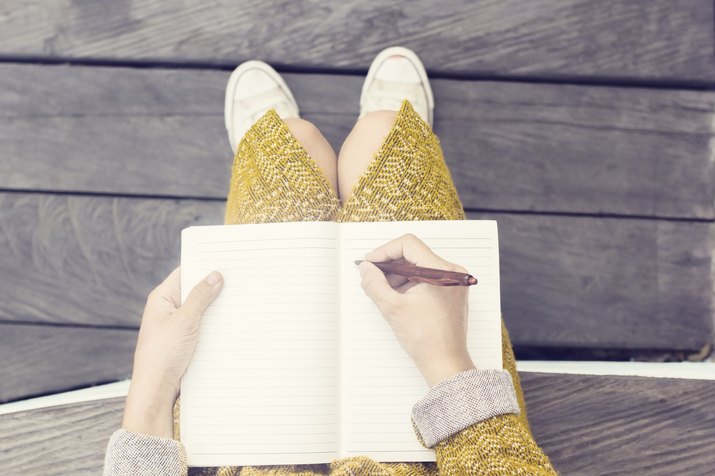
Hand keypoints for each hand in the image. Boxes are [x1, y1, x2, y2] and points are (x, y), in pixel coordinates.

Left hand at [122, 267, 222, 437]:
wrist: (157, 390)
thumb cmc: (162, 356)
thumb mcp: (185, 321)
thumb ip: (200, 296)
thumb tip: (215, 276)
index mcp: (162, 298)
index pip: (185, 272)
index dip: (203, 265)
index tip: (224, 261)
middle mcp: (168, 309)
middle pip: (195, 290)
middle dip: (214, 287)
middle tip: (236, 281)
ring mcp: (177, 325)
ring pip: (201, 309)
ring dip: (215, 308)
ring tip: (236, 301)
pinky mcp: (185, 340)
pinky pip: (203, 325)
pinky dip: (214, 324)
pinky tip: (229, 323)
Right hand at [358, 234, 474, 385]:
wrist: (445, 363)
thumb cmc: (426, 340)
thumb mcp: (392, 308)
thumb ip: (374, 284)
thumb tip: (366, 268)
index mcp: (442, 272)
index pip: (409, 245)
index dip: (385, 251)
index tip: (371, 264)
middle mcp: (452, 273)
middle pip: (414, 254)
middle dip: (390, 265)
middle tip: (373, 277)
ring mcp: (453, 283)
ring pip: (419, 267)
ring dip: (399, 275)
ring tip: (385, 292)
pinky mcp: (451, 292)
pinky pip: (427, 278)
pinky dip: (410, 284)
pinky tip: (398, 298)